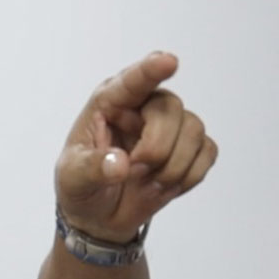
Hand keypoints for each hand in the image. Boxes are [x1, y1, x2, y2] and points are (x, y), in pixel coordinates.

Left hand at [57, 51, 217, 242]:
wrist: (98, 216)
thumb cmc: (81, 186)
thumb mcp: (72, 178)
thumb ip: (92, 168)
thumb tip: (120, 163)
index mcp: (110, 103)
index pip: (133, 81)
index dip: (151, 70)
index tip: (167, 62)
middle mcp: (144, 107)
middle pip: (170, 109)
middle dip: (155, 149)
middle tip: (132, 172)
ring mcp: (171, 126)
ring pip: (193, 131)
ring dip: (171, 167)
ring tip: (145, 182)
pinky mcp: (190, 148)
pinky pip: (206, 153)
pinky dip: (187, 176)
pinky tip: (163, 185)